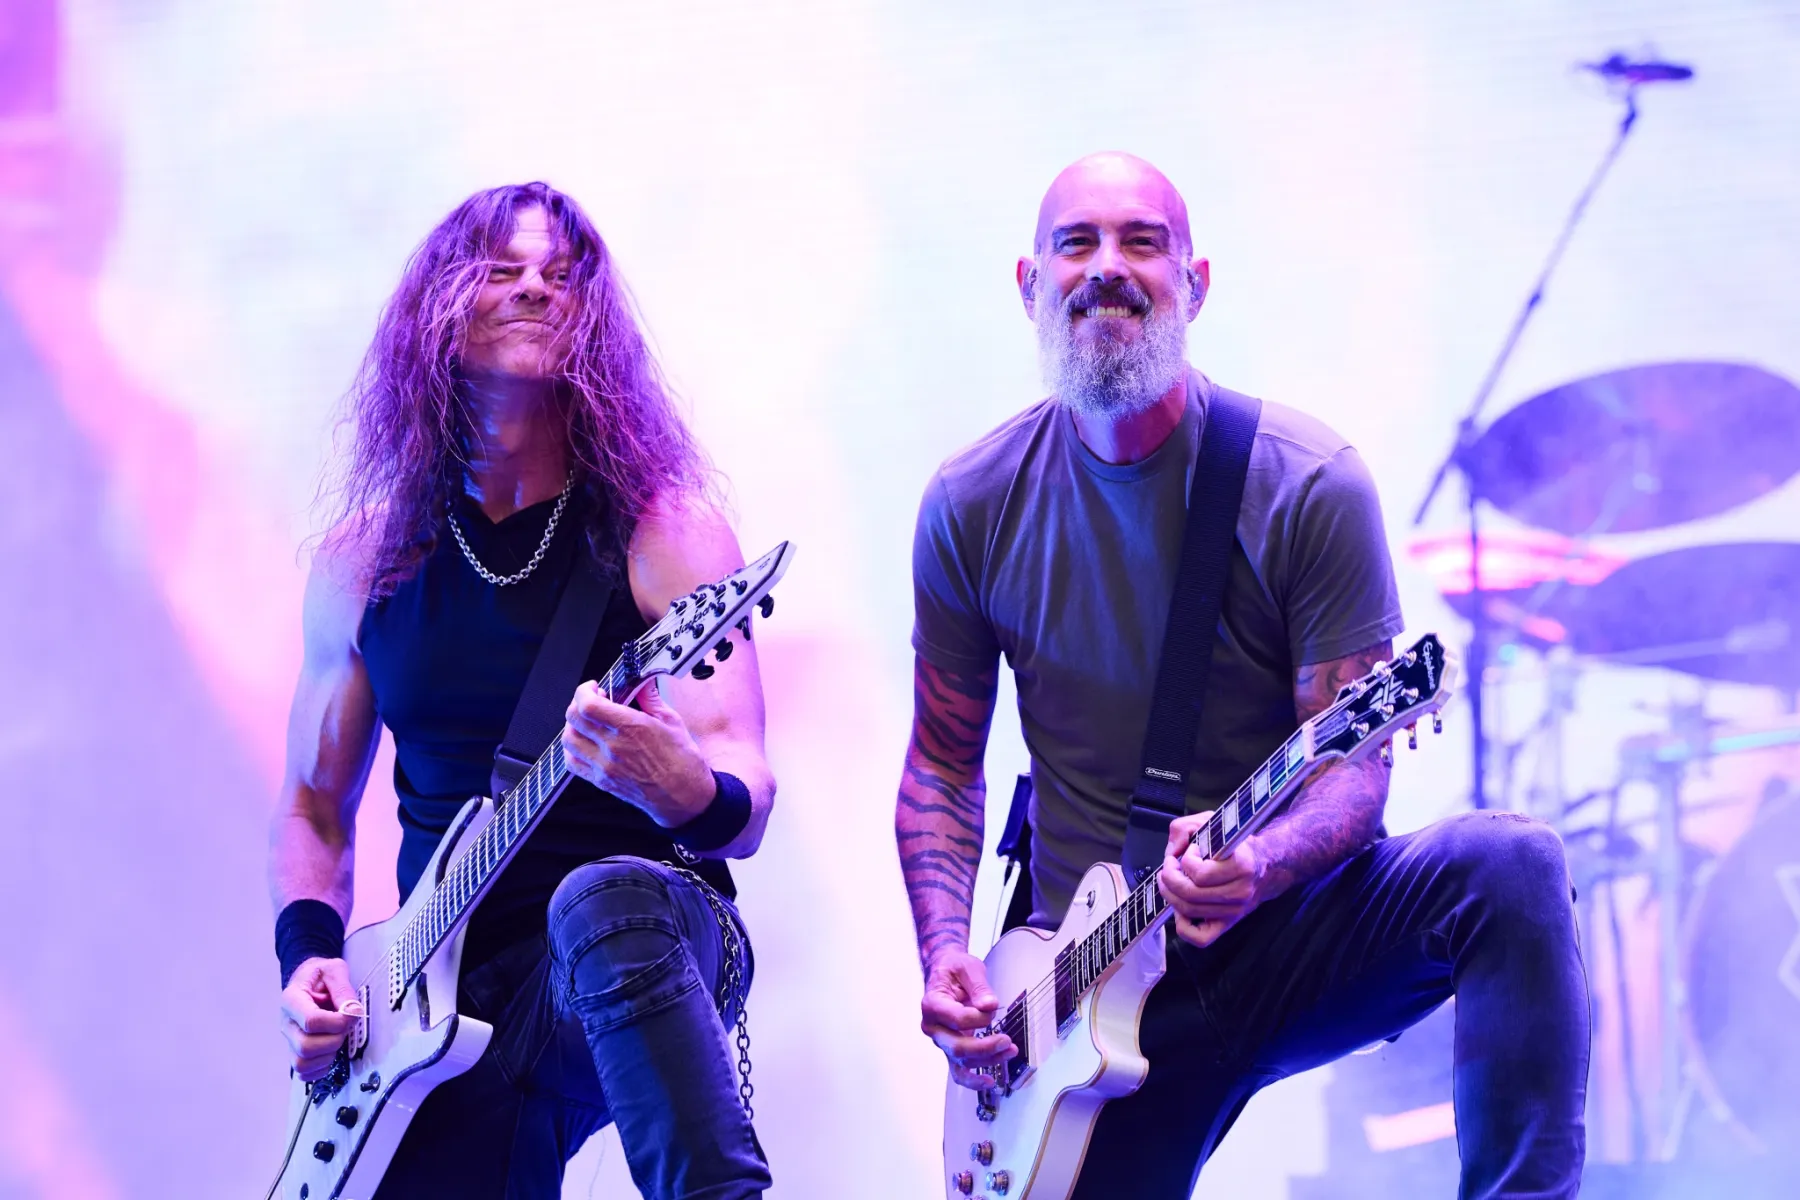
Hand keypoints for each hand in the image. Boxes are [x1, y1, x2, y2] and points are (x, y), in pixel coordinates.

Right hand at [279, 957, 363, 1080]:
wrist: (310, 981)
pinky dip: (321, 1068)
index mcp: (292, 1000)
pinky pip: (304, 1073)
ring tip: (337, 1038)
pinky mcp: (295, 1052)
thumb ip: (343, 988)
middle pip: (305, 1046)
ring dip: (328, 1055)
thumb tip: (352, 1011)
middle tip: (345, 1027)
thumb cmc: (321, 975)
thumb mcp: (334, 970)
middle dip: (334, 1040)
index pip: (311, 1021)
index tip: (351, 1015)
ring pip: (303, 1063)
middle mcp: (286, 1023)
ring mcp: (289, 1040)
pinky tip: (331, 1051)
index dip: (337, 1023)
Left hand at [563, 680, 715, 826]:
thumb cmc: (682, 763)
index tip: (593, 687)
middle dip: (578, 703)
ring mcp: (604, 766)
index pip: (588, 705)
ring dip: (573, 725)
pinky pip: (573, 763)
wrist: (683, 797)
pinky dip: (572, 749)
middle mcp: (613, 747)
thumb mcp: (672, 722)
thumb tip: (642, 683)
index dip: (584, 691)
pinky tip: (584, 743)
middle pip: (573, 719)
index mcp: (631, 728)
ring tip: (587, 721)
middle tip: (592, 700)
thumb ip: (651, 699)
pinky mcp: (602, 781)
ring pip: (569, 739)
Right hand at [921, 949, 1014, 1089]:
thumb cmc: (954, 969)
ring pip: (961, 1061)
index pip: (957, 1019)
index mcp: (932, 1004)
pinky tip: (990, 1082)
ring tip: (1010, 1051)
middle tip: (1006, 1040)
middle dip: (985, 1047)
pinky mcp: (951, 1049)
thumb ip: (979, 986)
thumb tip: (989, 1005)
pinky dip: (973, 1080)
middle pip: (957, 1047)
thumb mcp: (968, 967)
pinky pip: (959, 1070)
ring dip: (987, 1061)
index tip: (992, 1006)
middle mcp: (933, 1026)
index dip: (978, 1017)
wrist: (944, 972)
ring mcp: (941, 1040)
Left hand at [1157, 813, 1268, 949]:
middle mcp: (1240, 892)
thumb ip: (1185, 828)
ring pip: (1190, 912)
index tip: (1189, 851)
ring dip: (1170, 895)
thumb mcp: (1213, 823)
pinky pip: (1200, 938)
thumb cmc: (1235, 844)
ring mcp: (1235, 911)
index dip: (1185, 860)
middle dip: (1170, 878)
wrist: (1265, 865)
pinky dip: (1183, 926)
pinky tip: (1180, 908)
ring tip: (1170, 881)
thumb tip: (1172, 850)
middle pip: (1191, 894)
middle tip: (1169, 866)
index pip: (1201, 873)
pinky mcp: (1228, 924)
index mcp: (1242, 866)